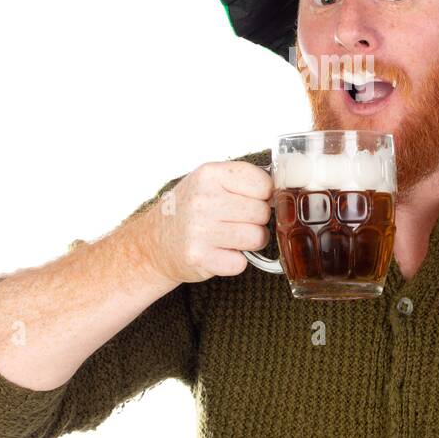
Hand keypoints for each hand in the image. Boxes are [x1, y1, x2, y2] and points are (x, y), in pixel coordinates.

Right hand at [140, 161, 272, 283]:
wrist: (154, 241)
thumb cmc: (190, 209)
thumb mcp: (210, 181)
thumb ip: (244, 180)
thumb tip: (284, 189)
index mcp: (210, 174)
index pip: (263, 184)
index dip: (264, 195)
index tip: (252, 200)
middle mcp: (203, 200)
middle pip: (262, 213)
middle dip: (257, 220)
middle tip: (237, 221)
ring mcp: (199, 230)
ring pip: (257, 238)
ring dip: (250, 241)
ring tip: (231, 237)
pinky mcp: (199, 257)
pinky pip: (241, 263)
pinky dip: (235, 261)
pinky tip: (219, 252)